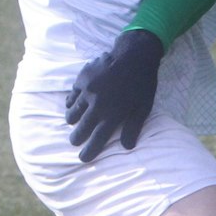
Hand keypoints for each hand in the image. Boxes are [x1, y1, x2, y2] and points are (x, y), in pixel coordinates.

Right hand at [65, 29, 164, 161]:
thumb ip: (133, 127)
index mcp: (113, 115)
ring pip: (73, 112)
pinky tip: (72, 104)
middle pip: (81, 128)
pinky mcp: (82, 79)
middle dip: (77, 138)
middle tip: (75, 141)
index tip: (83, 159)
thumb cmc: (142, 84)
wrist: (134, 56)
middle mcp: (97, 106)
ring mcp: (88, 92)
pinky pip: (71, 96)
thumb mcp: (143, 108)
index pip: (98, 139)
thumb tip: (126, 147)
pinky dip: (71, 102)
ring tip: (73, 122)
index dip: (89, 151)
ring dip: (73, 120)